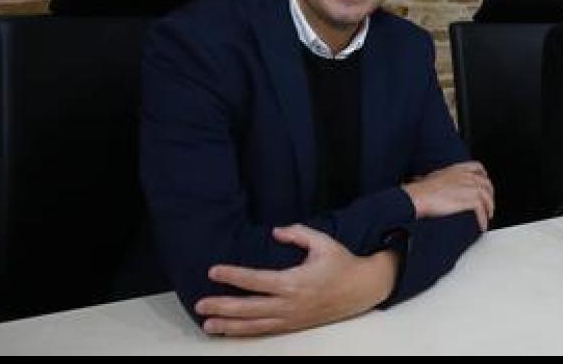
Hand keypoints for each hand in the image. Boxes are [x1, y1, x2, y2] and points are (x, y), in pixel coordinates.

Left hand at [195, 224, 398, 336]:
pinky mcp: (294, 325)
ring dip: (229, 325)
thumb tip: (276, 231)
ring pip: (254, 325)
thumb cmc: (342, 263)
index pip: (256, 280)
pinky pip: (265, 330)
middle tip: (200, 304)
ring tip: (208, 324)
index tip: (214, 271)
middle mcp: (290, 303)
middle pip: (249, 308)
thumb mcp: (323, 242)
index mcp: (294, 281)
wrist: (362, 289)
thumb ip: (298, 233)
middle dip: (222, 307)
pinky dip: (246, 332)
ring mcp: (291, 317)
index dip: (233, 276)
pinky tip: (231, 331)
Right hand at [402, 160, 494, 230]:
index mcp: (458, 168)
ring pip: (487, 197)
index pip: (477, 167)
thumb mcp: (434, 177)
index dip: (484, 175)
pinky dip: (483, 219)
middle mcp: (466, 175)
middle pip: (486, 183)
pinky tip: (482, 225)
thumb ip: (442, 178)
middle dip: (489, 195)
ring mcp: (469, 186)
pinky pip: (481, 209)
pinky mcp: (469, 199)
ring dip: (489, 208)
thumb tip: (436, 184)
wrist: (419, 196)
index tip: (484, 183)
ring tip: (487, 218)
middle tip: (488, 205)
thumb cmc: (422, 189)